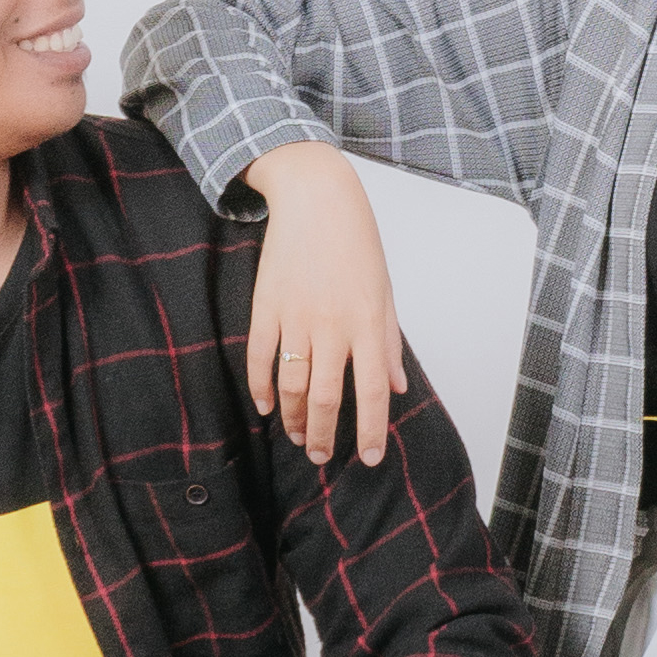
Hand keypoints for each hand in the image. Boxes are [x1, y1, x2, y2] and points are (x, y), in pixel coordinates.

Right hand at [245, 141, 409, 466]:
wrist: (316, 198)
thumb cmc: (357, 243)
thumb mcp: (385, 291)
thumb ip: (388, 343)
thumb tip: (396, 388)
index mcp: (367, 323)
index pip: (370, 393)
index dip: (369, 432)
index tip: (367, 458)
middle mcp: (332, 326)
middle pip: (324, 399)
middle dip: (322, 436)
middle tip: (320, 456)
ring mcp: (296, 317)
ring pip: (291, 386)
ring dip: (292, 419)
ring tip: (296, 436)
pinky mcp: (266, 307)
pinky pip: (260, 359)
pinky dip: (261, 388)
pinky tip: (266, 406)